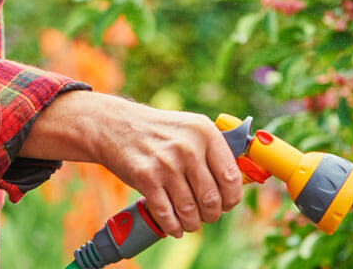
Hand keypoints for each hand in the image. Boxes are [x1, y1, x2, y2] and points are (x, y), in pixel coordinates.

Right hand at [20, 91, 242, 237]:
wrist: (115, 126)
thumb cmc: (159, 131)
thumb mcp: (190, 128)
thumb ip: (213, 151)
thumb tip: (236, 183)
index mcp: (204, 132)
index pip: (231, 177)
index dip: (231, 198)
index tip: (227, 204)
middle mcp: (188, 147)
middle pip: (212, 198)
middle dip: (212, 214)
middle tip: (207, 216)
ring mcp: (166, 164)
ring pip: (190, 210)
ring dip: (193, 224)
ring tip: (191, 223)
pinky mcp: (146, 178)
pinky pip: (167, 214)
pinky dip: (173, 226)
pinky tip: (175, 227)